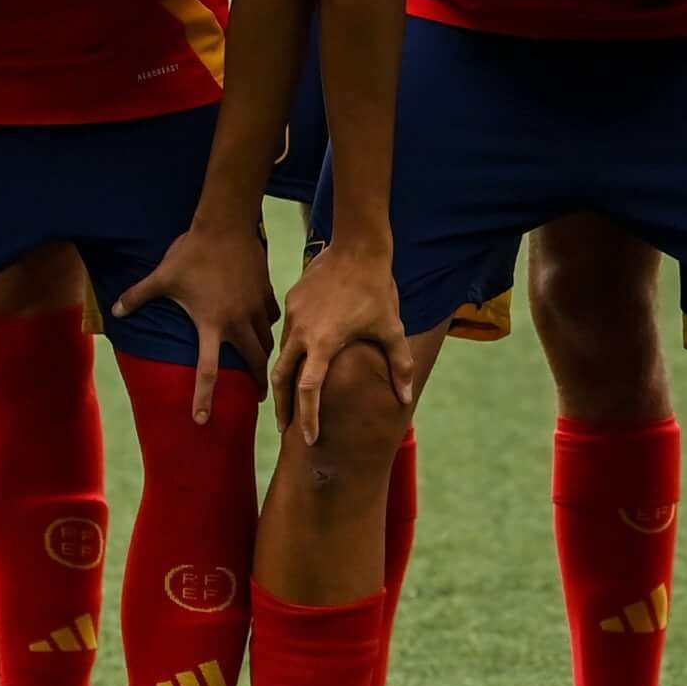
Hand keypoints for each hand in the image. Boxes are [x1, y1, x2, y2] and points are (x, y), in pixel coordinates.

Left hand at [115, 216, 278, 425]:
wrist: (225, 224)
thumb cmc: (191, 253)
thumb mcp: (161, 277)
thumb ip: (137, 296)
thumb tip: (114, 312)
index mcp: (211, 324)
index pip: (208, 371)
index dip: (204, 397)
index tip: (202, 420)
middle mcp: (238, 321)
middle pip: (255, 362)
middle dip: (259, 383)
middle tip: (261, 398)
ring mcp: (256, 306)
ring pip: (268, 340)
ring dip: (266, 355)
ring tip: (265, 364)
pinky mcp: (267, 291)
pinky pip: (273, 316)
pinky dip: (270, 325)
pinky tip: (267, 325)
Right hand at [276, 242, 412, 444]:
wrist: (356, 246)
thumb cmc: (376, 289)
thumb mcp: (391, 329)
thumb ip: (398, 365)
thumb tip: (405, 399)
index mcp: (323, 343)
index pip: (308, 391)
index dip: (308, 417)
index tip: (308, 439)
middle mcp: (301, 332)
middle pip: (281, 378)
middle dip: (282, 406)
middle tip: (285, 429)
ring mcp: (292, 315)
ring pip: (282, 353)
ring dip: (285, 377)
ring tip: (290, 396)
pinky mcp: (290, 301)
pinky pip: (287, 331)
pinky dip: (291, 349)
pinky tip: (301, 354)